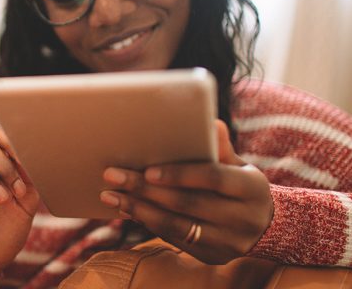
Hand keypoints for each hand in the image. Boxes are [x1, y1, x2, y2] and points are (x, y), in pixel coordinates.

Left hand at [99, 120, 273, 263]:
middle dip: (146, 190)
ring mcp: (227, 241)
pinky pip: (174, 239)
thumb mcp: (240, 166)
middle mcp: (242, 218)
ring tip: (111, 195)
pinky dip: (148, 222)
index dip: (180, 174)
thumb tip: (210, 123)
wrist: (267, 227)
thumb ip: (221, 149)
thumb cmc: (242, 186)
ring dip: (138, 209)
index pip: (213, 178)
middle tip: (112, 175)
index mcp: (251, 189)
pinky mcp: (211, 255)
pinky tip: (127, 209)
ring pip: (176, 226)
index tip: (148, 170)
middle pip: (187, 203)